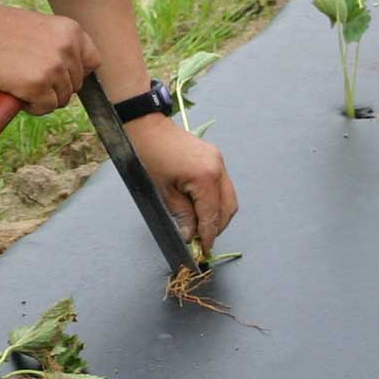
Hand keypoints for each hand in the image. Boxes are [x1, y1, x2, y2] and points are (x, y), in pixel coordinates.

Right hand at [0, 0, 99, 114]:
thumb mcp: (42, 28)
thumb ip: (59, 46)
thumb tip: (70, 74)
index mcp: (72, 31)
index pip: (93, 62)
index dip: (78, 73)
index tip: (62, 75)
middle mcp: (68, 49)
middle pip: (76, 84)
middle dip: (58, 88)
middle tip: (34, 82)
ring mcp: (55, 68)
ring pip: (63, 99)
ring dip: (46, 99)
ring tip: (24, 87)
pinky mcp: (39, 86)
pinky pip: (47, 108)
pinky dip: (35, 108)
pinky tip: (20, 97)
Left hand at [126, 114, 238, 255]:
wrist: (149, 128)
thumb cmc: (151, 157)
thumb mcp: (164, 192)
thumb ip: (182, 216)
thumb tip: (190, 235)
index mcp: (205, 178)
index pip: (212, 215)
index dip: (208, 235)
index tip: (204, 250)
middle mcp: (218, 169)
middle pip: (228, 208)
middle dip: (217, 227)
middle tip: (202, 240)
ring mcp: (219, 161)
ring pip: (229, 197)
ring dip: (219, 214)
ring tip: (202, 225)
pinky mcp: (216, 157)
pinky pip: (223, 185)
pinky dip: (217, 200)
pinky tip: (203, 207)